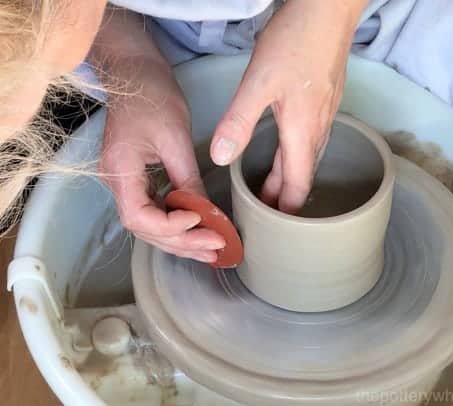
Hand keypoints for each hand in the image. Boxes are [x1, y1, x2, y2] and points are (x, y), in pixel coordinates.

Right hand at [100, 60, 224, 262]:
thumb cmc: (152, 95)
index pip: (139, 217)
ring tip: (212, 250)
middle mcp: (118, 183)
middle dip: (182, 242)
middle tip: (217, 248)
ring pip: (151, 225)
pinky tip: (199, 231)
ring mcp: (126, 183)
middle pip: (146, 228)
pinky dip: (178, 224)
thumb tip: (205, 213)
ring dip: (181, 240)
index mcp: (119, 170)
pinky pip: (156, 210)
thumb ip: (187, 178)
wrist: (136, 73)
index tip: (200, 221)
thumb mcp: (174, 137)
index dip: (170, 226)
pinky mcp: (138, 179)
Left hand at [210, 0, 367, 212]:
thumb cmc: (296, 42)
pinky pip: (312, 141)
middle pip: (302, 177)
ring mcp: (325, 115)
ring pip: (307, 159)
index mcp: (303, 132)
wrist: (328, 11)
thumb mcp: (259, 82)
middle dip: (282, 198)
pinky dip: (296, 156)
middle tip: (262, 211)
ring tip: (268, 187)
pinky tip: (285, 148)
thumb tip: (222, 157)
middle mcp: (318, 129)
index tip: (271, 227)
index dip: (284, 210)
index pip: (297, 187)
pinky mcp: (325, 101)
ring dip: (289, 177)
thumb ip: (239, 121)